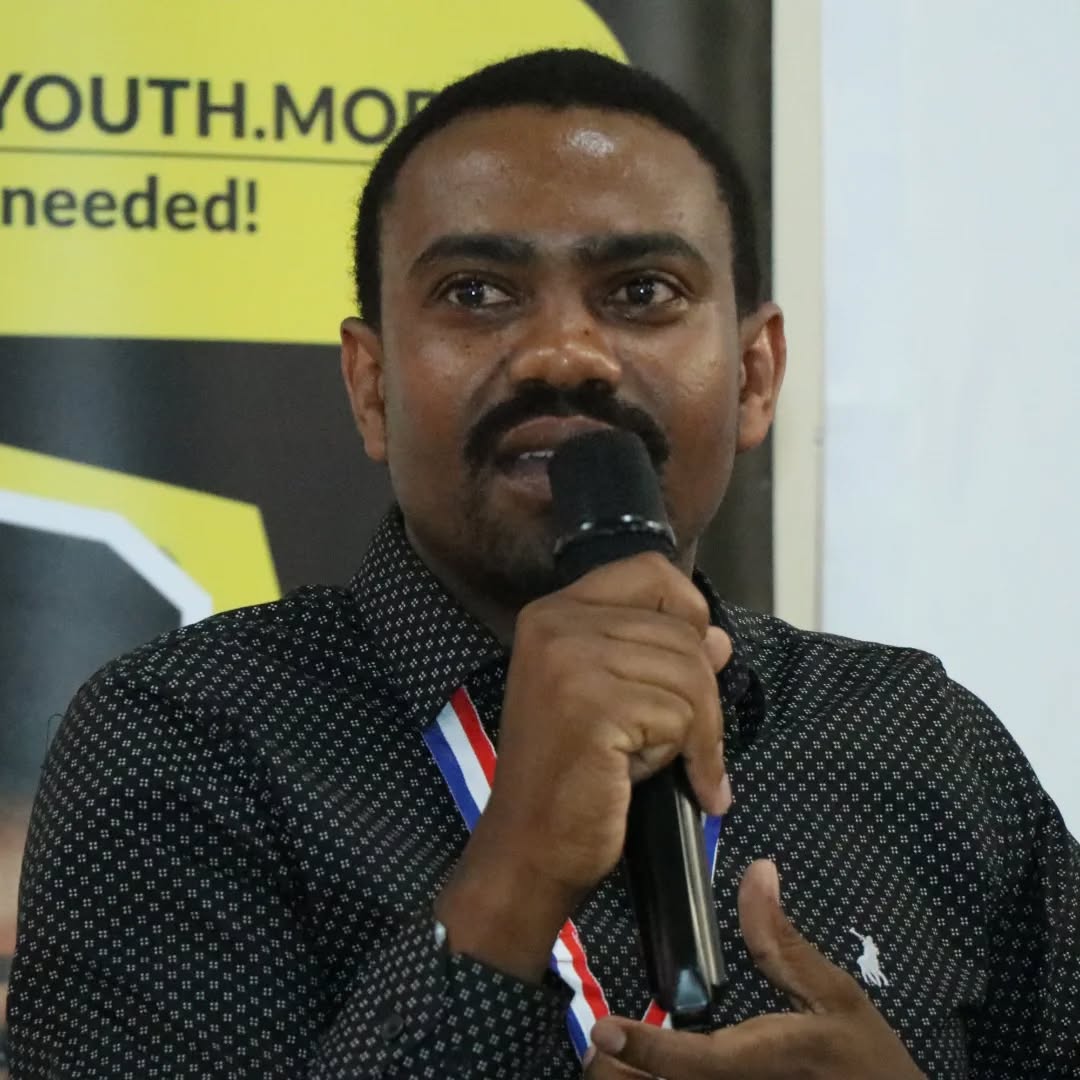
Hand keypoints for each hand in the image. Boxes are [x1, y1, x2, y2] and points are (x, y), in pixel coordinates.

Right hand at [436, 552, 732, 981]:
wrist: (529, 848)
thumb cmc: (573, 776)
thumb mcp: (614, 700)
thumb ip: (659, 657)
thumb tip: (719, 638)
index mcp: (554, 613)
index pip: (651, 571)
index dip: (687, 613)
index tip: (691, 666)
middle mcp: (555, 624)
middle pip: (682, 631)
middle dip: (701, 694)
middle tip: (684, 745)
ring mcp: (569, 662)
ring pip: (691, 673)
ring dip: (698, 731)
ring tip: (666, 764)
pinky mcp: (592, 707)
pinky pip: (684, 717)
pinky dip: (696, 758)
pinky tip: (667, 782)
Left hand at [585, 860, 925, 1079]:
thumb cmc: (864, 1059)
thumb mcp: (834, 996)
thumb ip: (783, 942)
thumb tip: (756, 869)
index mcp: (764, 1063)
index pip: (695, 1062)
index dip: (645, 1049)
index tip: (603, 1030)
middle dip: (622, 1073)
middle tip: (607, 1044)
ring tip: (621, 1060)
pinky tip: (650, 1073)